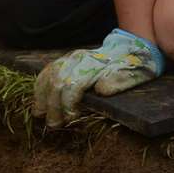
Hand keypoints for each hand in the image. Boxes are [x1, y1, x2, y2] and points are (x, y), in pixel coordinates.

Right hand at [32, 29, 164, 123]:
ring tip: (40, 114)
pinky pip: (48, 70)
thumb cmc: (134, 66)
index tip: (69, 119)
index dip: (67, 104)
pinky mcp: (67, 59)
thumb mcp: (134, 75)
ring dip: (43, 96)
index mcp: (95, 64)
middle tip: (54, 124)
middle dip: (53, 105)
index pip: (73, 85)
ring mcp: (71, 57)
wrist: (132, 48)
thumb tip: (101, 90)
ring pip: (49, 75)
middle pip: (58, 82)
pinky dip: (40, 85)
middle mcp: (80, 58)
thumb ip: (118, 82)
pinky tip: (38, 99)